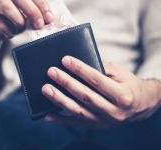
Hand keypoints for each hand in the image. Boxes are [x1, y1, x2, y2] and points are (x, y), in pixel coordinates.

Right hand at [0, 0, 52, 46]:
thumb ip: (35, 10)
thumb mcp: (24, 11)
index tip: (49, 18)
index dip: (42, 5)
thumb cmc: (11, 19)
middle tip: (39, 24)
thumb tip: (49, 18)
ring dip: (19, 23)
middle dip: (33, 12)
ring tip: (21, 28)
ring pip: (8, 9)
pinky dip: (10, 32)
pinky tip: (11, 33)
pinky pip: (1, 25)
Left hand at [42, 56, 160, 128]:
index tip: (65, 60)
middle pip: (85, 96)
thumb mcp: (121, 73)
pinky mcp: (96, 126)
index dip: (80, 70)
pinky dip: (61, 120)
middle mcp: (113, 112)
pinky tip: (48, 115)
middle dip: (67, 83)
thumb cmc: (128, 85)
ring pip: (78, 110)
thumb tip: (79, 64)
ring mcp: (103, 121)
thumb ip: (102, 69)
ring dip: (60, 100)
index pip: (97, 81)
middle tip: (51, 72)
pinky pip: (76, 123)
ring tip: (46, 89)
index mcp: (122, 96)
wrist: (140, 105)